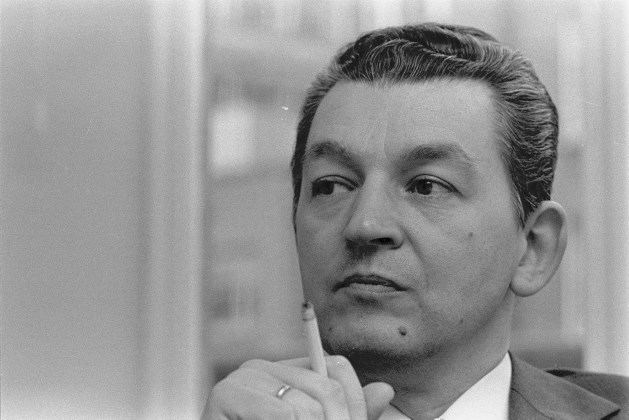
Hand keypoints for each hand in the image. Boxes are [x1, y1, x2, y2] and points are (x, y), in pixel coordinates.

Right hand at [203, 355, 393, 418]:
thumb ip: (348, 416)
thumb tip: (387, 389)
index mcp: (286, 372)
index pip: (338, 368)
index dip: (357, 404)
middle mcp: (265, 367)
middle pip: (328, 386)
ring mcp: (244, 377)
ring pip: (308, 404)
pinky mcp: (226, 394)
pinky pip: (282, 412)